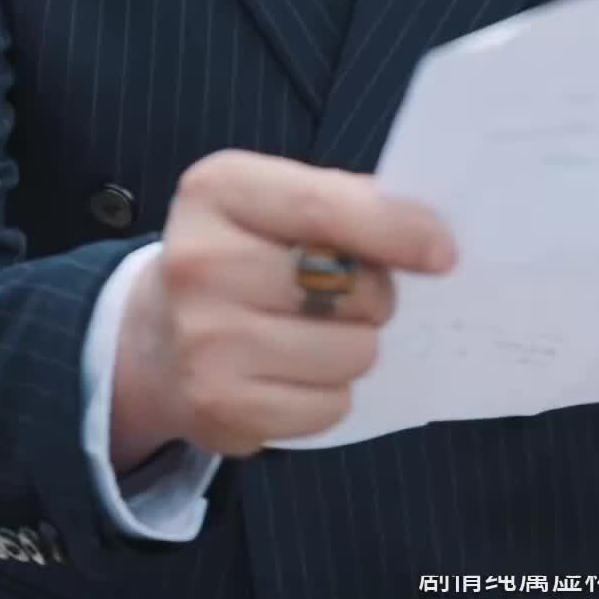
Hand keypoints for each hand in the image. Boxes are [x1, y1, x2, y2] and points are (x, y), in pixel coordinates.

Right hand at [109, 150, 456, 470]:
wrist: (154, 337)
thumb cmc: (242, 253)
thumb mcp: (274, 201)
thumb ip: (344, 201)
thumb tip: (430, 233)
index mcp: (217, 190)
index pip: (324, 208)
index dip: (397, 230)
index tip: (444, 253)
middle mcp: (200, 262)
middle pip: (350, 287)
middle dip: (375, 294)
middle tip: (349, 293)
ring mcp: (204, 341)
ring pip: (351, 353)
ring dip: (356, 347)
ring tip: (319, 333)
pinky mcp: (218, 408)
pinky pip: (328, 407)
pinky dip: (330, 394)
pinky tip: (294, 373)